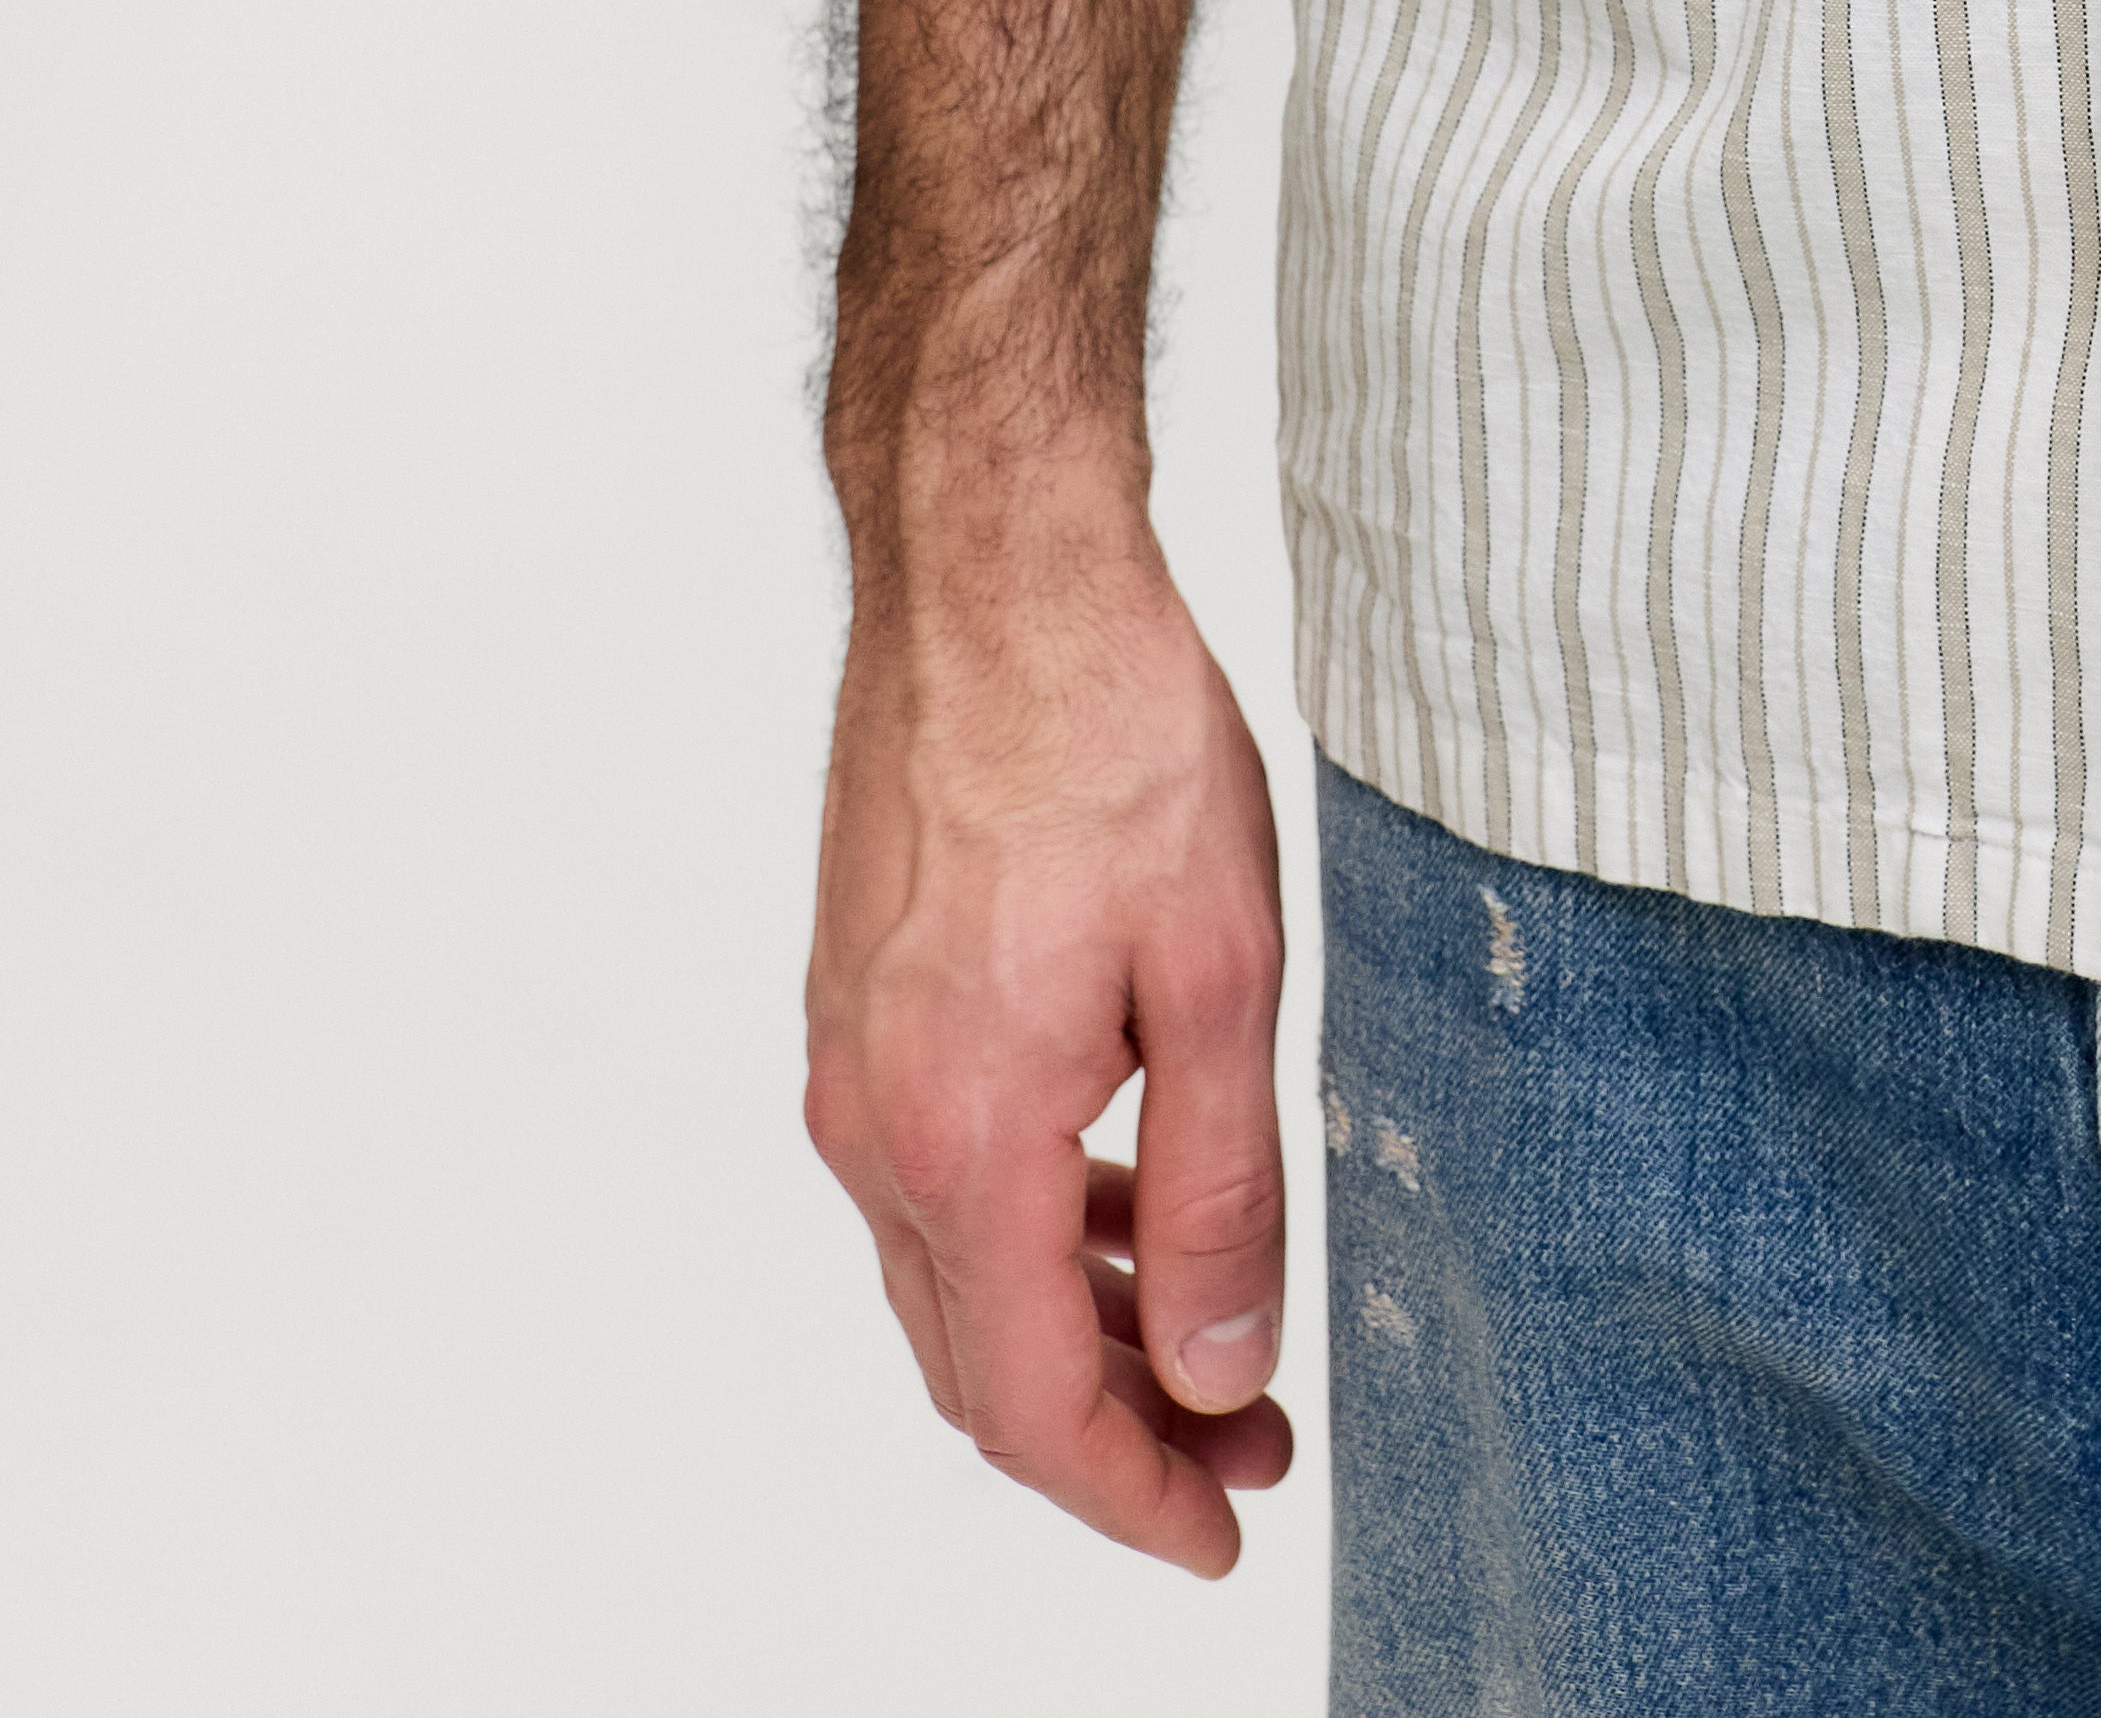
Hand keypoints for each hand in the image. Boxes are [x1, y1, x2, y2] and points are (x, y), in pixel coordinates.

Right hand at [806, 507, 1297, 1573]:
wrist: (995, 572)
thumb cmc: (1109, 729)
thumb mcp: (1220, 974)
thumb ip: (1221, 1191)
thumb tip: (1219, 1367)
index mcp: (964, 1135)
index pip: (1035, 1402)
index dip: (1134, 1493)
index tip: (1224, 1528)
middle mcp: (877, 1124)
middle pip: (983, 1363)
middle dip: (1118, 1430)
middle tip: (1246, 1442)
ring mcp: (854, 1066)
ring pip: (959, 1275)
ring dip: (1078, 1329)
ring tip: (1208, 1335)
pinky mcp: (862, 1007)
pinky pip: (941, 1180)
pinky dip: (1034, 1229)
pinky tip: (1126, 1199)